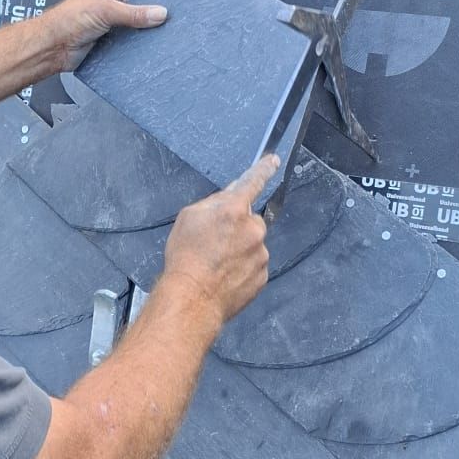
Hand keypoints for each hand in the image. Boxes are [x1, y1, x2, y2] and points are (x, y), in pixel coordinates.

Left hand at [42, 0, 166, 71]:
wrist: (52, 48)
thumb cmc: (68, 20)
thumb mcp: (105, 11)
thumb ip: (134, 13)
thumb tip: (160, 13)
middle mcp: (108, 0)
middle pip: (138, 4)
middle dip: (151, 12)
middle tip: (171, 19)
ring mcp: (109, 21)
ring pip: (134, 24)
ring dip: (145, 30)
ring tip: (165, 35)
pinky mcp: (108, 39)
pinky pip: (128, 39)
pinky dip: (137, 43)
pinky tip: (150, 47)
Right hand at [161, 154, 276, 329]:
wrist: (192, 298)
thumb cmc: (186, 258)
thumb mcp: (188, 218)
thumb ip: (212, 204)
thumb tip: (226, 200)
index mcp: (234, 209)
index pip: (253, 182)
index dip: (263, 169)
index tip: (273, 161)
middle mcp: (253, 229)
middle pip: (250, 220)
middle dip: (238, 228)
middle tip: (216, 243)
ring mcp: (261, 253)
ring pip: (252, 245)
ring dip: (239, 250)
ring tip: (216, 264)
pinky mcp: (262, 275)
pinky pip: (254, 265)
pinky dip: (242, 269)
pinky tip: (225, 275)